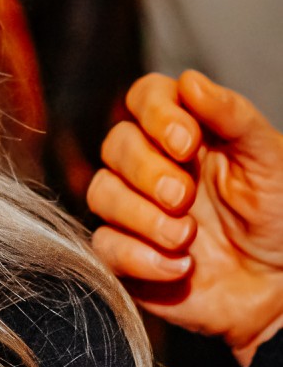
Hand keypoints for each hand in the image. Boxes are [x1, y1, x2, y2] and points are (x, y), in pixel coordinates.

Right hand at [89, 70, 282, 365]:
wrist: (279, 286)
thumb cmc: (278, 216)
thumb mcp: (268, 159)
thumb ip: (232, 115)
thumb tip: (190, 81)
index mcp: (186, 132)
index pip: (146, 97)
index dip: (156, 114)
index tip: (187, 143)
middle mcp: (153, 165)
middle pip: (116, 145)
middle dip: (148, 171)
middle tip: (185, 197)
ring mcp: (135, 210)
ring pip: (102, 193)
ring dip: (142, 216)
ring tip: (186, 237)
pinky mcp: (125, 254)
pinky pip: (105, 245)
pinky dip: (141, 258)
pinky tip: (180, 267)